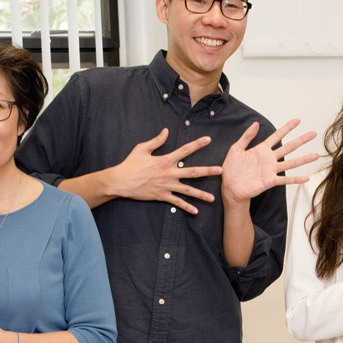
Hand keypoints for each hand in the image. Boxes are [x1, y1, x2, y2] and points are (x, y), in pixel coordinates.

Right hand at [106, 129, 222, 213]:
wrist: (121, 181)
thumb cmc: (130, 164)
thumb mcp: (142, 149)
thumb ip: (156, 140)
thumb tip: (166, 131)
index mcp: (165, 160)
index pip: (185, 150)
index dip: (197, 144)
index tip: (208, 139)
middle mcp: (169, 173)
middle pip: (193, 172)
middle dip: (208, 171)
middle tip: (221, 170)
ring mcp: (166, 186)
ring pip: (188, 190)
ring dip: (201, 194)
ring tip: (212, 198)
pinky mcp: (162, 196)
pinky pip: (177, 202)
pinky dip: (186, 207)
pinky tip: (195, 211)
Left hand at [219, 120, 317, 205]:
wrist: (229, 187)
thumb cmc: (231, 169)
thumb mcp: (236, 149)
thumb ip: (246, 136)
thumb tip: (255, 123)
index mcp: (261, 149)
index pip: (277, 136)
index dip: (287, 128)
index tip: (297, 121)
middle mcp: (269, 159)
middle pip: (289, 147)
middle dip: (301, 140)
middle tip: (313, 134)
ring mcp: (271, 170)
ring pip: (291, 163)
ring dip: (304, 159)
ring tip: (316, 155)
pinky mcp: (270, 181)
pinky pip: (285, 180)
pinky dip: (295, 179)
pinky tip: (305, 178)